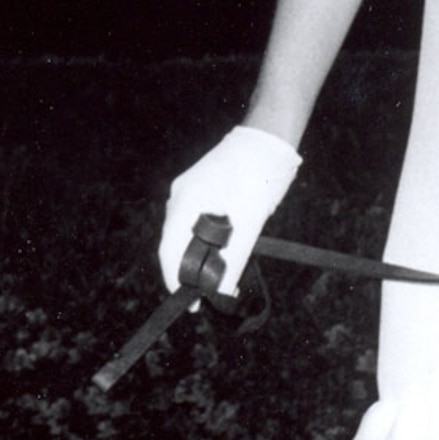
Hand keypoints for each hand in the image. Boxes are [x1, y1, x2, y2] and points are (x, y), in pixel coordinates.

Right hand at [158, 125, 301, 295]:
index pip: (169, 250)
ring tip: (219, 278)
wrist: (269, 136)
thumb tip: (222, 292)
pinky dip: (208, 240)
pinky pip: (197, 221)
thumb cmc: (259, 173)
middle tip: (208, 295)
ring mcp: (190, 190)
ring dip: (201, 255)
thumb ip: (234, 258)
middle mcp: (181, 195)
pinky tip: (225, 252)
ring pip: (187, 232)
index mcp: (185, 201)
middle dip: (190, 270)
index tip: (190, 303)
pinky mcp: (203, 188)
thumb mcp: (250, 221)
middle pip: (175, 242)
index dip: (176, 280)